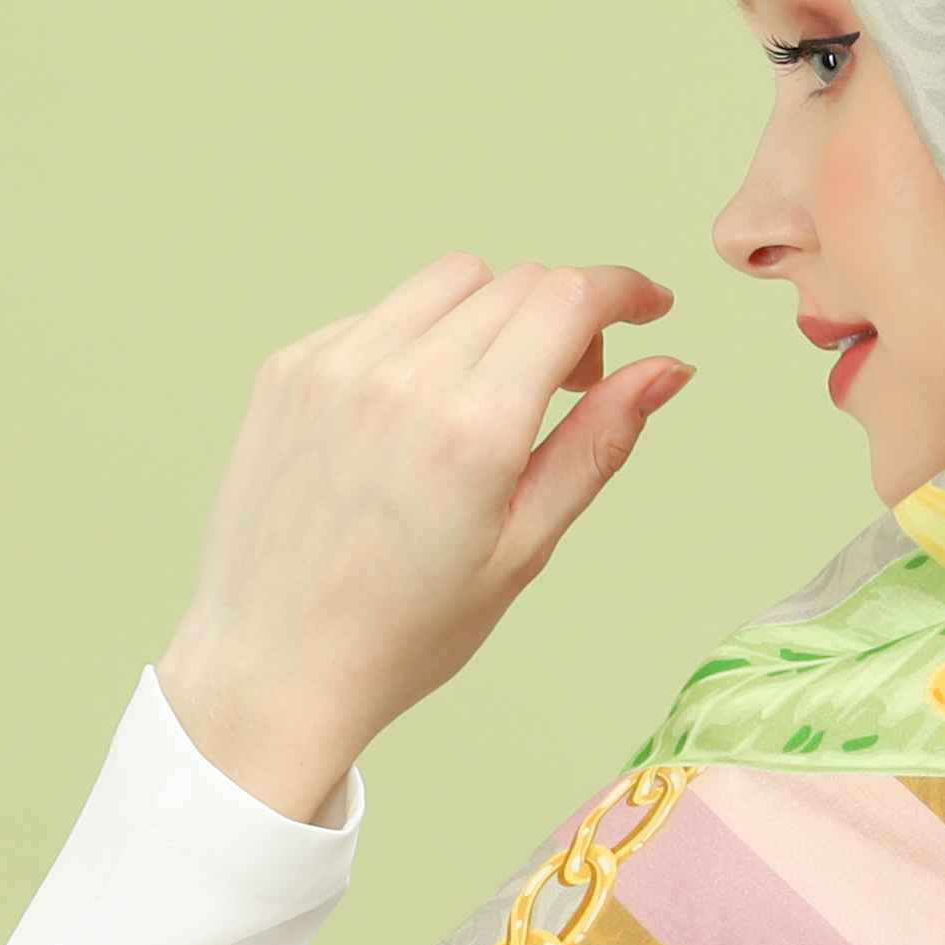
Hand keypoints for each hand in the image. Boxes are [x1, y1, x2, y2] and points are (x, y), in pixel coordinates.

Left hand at [155, 256, 692, 821]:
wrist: (275, 664)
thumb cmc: (406, 629)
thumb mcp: (525, 548)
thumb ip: (598, 443)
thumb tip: (669, 368)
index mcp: (471, 428)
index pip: (567, 299)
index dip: (623, 291)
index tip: (650, 309)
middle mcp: (400, 376)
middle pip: (518, 283)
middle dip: (567, 316)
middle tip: (572, 386)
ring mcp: (334, 364)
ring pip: (450, 281)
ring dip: (494, 315)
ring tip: (491, 394)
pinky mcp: (288, 367)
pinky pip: (380, 313)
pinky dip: (421, 339)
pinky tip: (416, 414)